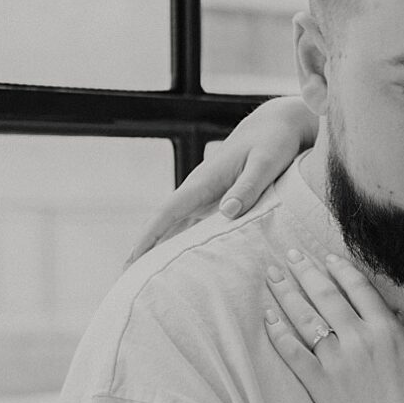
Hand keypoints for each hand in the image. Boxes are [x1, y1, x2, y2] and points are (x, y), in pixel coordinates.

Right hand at [126, 96, 312, 262]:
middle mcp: (199, 189)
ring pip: (177, 226)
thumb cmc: (273, 141)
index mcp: (206, 180)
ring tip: (147, 279)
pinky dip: (182, 241)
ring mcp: (206, 194)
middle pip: (165, 223)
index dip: (150, 236)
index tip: (132, 259)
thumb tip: (227, 212)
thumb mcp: (266, 162)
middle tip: (127, 279)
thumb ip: (248, 186)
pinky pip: (194, 224)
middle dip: (145, 249)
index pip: (169, 212)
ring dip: (161, 248)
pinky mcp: (217, 198)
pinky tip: (181, 261)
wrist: (276, 123)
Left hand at [264, 252, 403, 402]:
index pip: (358, 287)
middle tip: (289, 254)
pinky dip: (278, 332)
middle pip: (325, 294)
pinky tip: (267, 317)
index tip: (325, 257)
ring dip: (286, 293)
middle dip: (304, 270)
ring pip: (304, 317)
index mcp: (387, 330)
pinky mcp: (319, 385)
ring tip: (272, 275)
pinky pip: (292, 352)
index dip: (339, 268)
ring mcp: (336, 362)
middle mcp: (359, 339)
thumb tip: (392, 312)